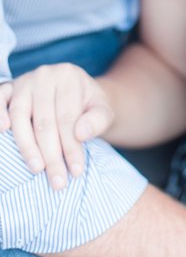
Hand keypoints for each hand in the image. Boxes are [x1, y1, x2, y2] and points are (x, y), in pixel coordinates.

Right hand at [0, 63, 113, 188]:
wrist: (77, 93)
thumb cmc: (89, 105)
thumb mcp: (103, 110)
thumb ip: (98, 120)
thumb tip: (80, 134)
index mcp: (69, 76)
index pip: (67, 118)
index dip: (71, 147)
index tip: (76, 171)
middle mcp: (44, 75)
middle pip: (44, 121)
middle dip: (51, 155)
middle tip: (58, 181)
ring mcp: (24, 81)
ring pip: (20, 117)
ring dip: (27, 147)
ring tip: (37, 169)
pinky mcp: (9, 88)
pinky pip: (0, 100)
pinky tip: (2, 132)